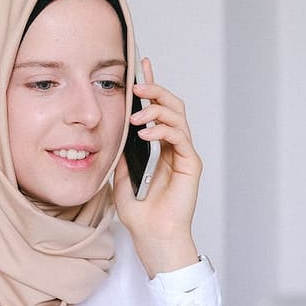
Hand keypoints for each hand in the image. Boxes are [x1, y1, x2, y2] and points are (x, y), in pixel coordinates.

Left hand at [113, 58, 201, 276]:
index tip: (143, 66)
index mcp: (162, 150)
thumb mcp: (122, 180)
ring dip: (156, 110)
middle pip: (172, 106)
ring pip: (178, 116)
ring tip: (136, 116)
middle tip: (137, 86)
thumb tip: (113, 135)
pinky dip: (163, 130)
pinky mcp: (191, 164)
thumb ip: (122, 157)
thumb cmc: (142, 218)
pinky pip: (180, 137)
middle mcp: (176, 149)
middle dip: (155, 91)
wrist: (153, 238)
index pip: (159, 111)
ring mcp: (185, 155)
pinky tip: (147, 133)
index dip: (152, 87)